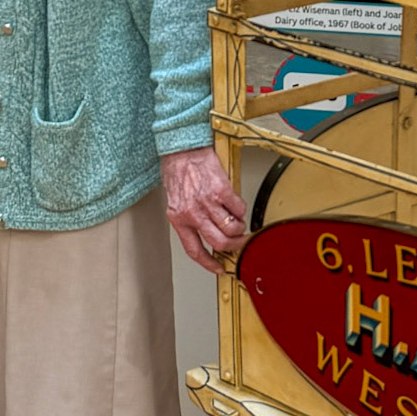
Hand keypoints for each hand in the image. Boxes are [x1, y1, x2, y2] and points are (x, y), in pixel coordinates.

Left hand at [161, 146, 246, 273]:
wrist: (183, 147)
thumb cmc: (178, 169)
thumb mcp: (175, 199)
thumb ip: (188, 217)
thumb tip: (206, 232)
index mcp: (178, 218)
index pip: (194, 250)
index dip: (208, 263)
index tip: (218, 267)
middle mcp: (192, 213)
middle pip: (218, 243)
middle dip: (232, 246)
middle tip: (238, 242)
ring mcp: (207, 202)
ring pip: (231, 228)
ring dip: (238, 228)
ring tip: (237, 221)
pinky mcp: (221, 190)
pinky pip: (238, 208)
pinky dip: (240, 209)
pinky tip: (236, 205)